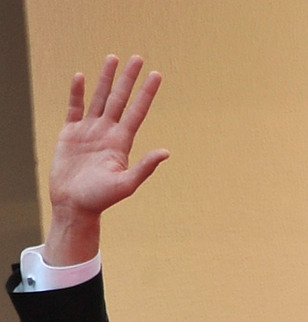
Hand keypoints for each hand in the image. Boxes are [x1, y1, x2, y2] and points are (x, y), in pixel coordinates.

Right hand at [45, 55, 168, 265]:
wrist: (73, 205)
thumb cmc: (100, 199)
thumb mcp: (126, 184)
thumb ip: (145, 167)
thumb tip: (166, 152)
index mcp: (121, 143)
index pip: (137, 112)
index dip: (147, 94)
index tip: (157, 75)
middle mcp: (107, 133)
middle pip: (119, 99)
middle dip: (128, 79)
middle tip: (138, 57)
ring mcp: (89, 131)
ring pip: (98, 98)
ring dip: (105, 79)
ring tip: (113, 58)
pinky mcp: (70, 133)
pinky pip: (74, 108)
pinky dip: (77, 93)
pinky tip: (81, 77)